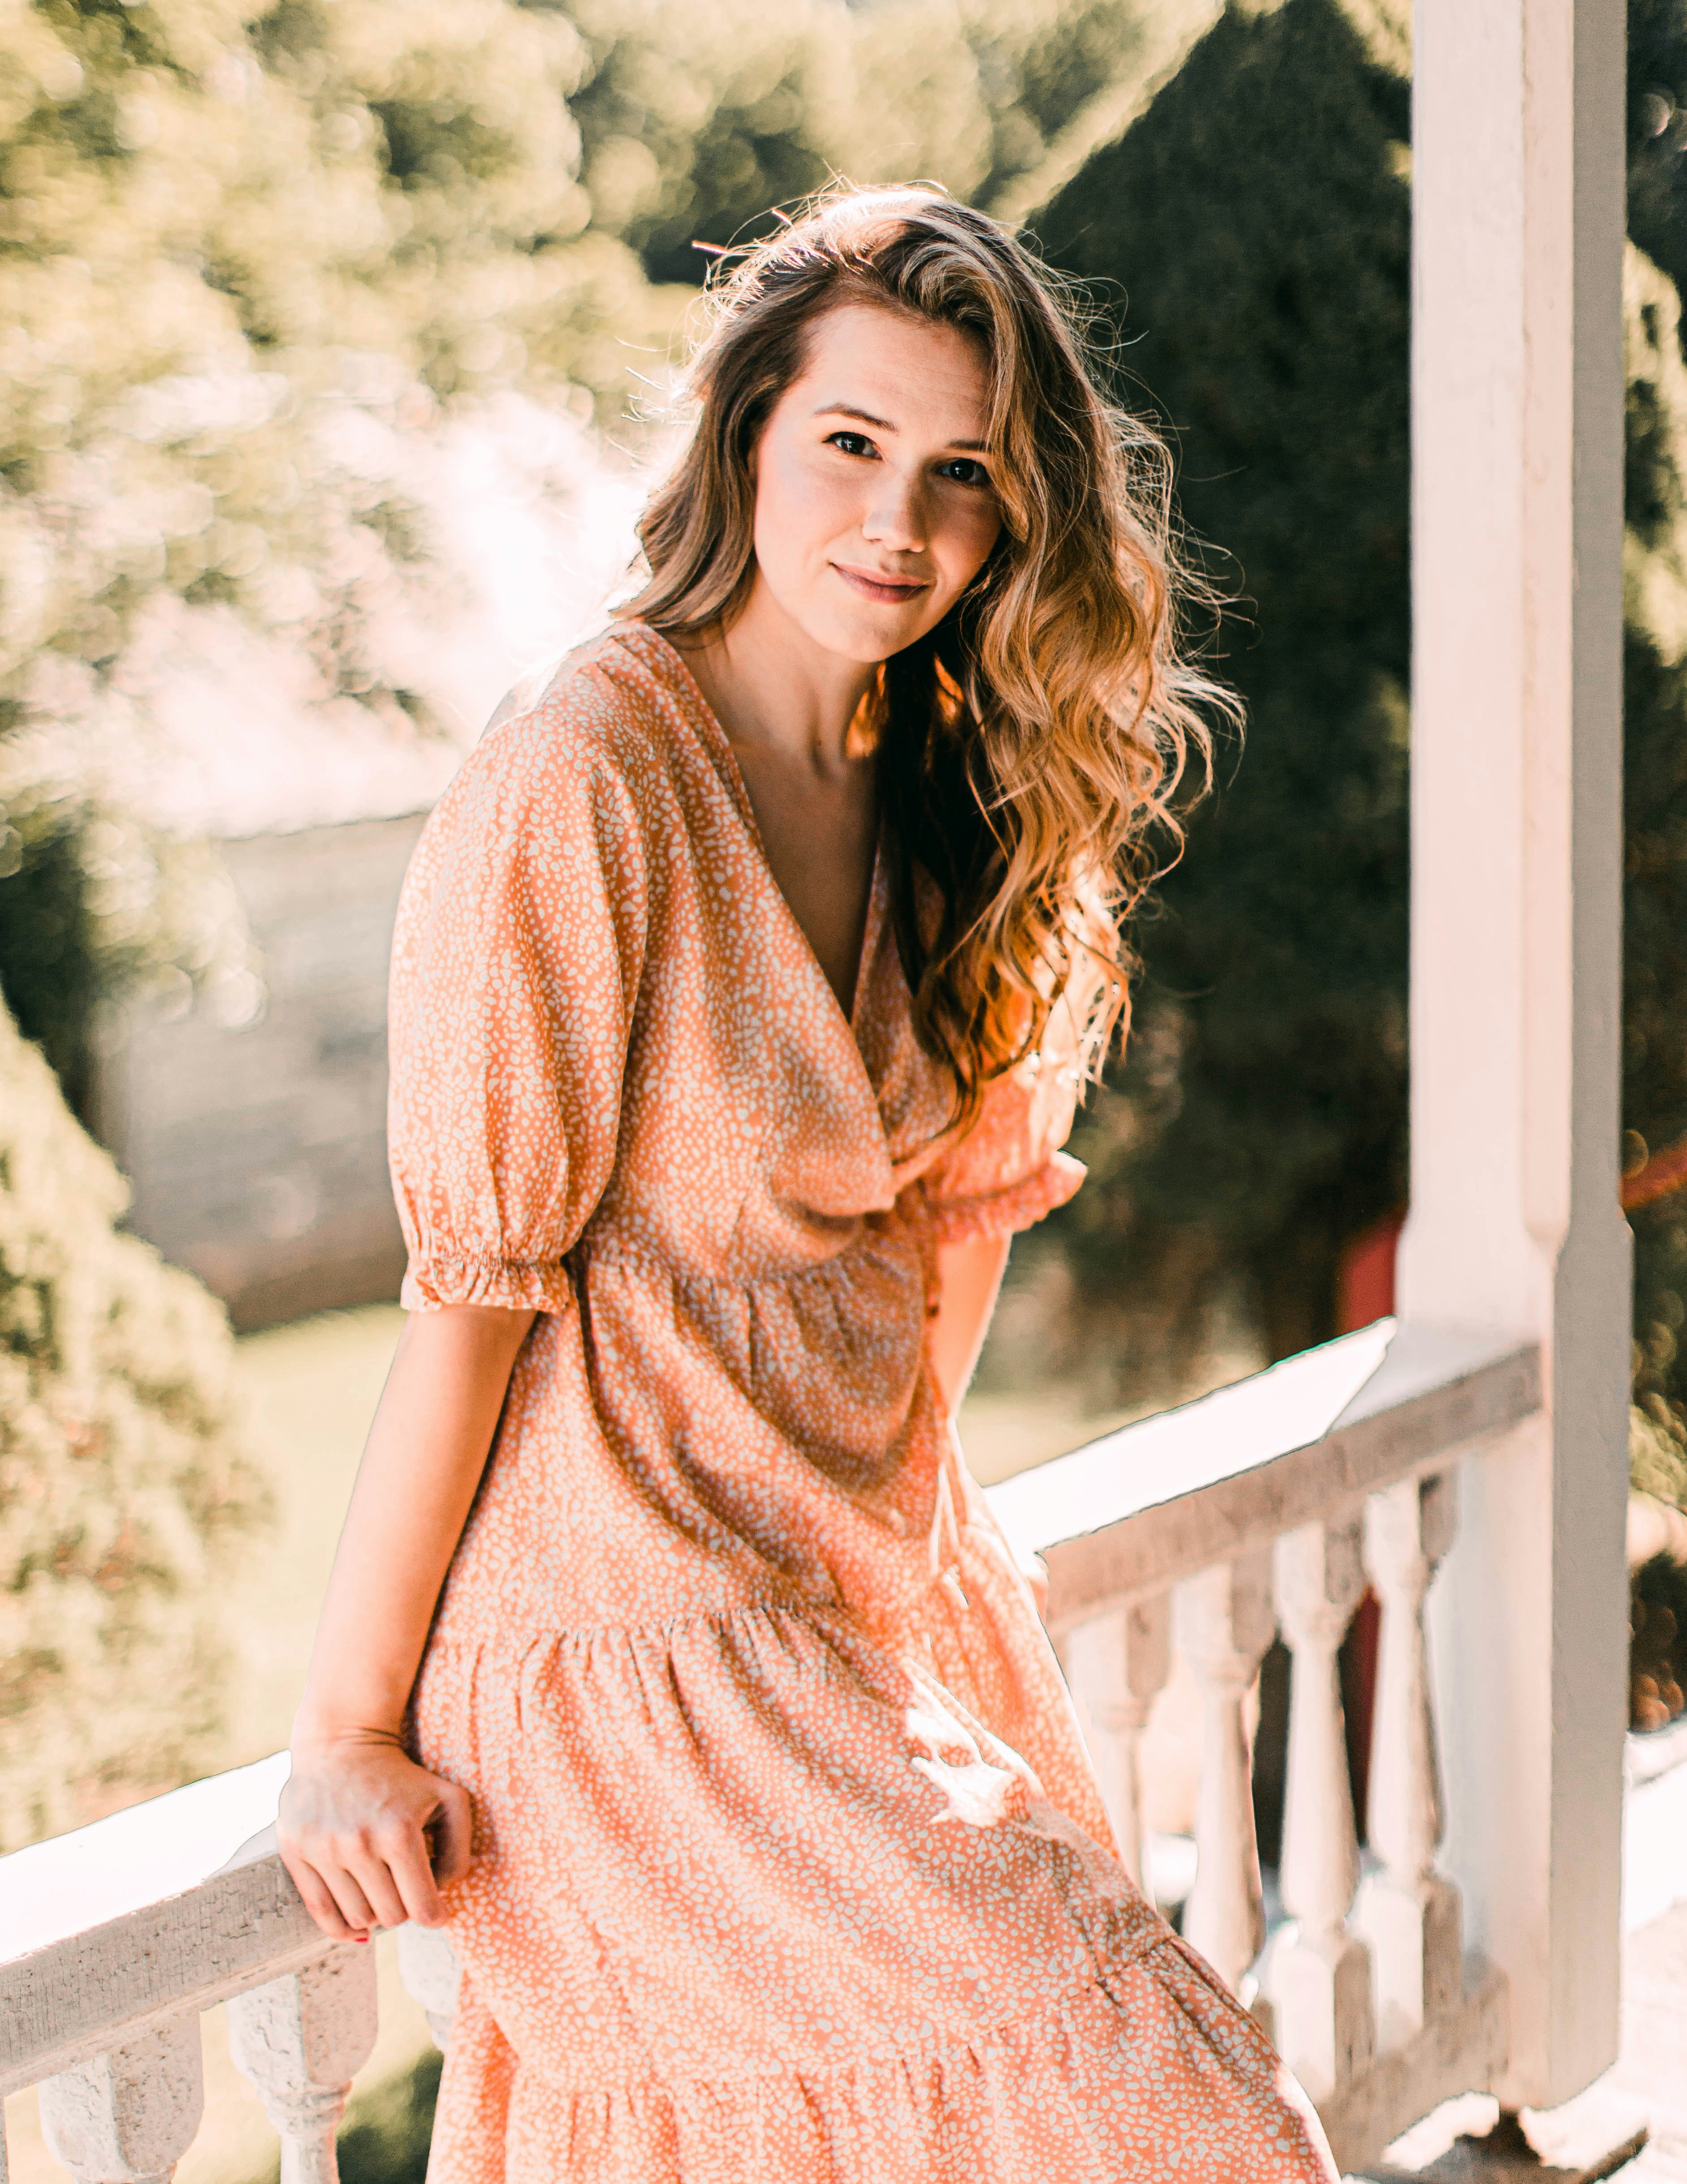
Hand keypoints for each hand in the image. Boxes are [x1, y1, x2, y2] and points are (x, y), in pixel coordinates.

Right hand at [278, 1731, 472, 1941]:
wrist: (340, 1743)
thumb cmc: (402, 1777)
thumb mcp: (449, 1799)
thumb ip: (459, 1850)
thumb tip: (439, 1898)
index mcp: (400, 1833)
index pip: (422, 1908)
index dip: (434, 1916)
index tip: (436, 1912)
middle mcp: (359, 1844)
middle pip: (390, 1916)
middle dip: (403, 1907)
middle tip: (404, 1888)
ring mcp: (324, 1849)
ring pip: (357, 1917)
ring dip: (373, 1912)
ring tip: (380, 1889)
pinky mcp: (295, 1850)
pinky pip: (320, 1911)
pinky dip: (340, 1927)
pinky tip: (355, 1923)